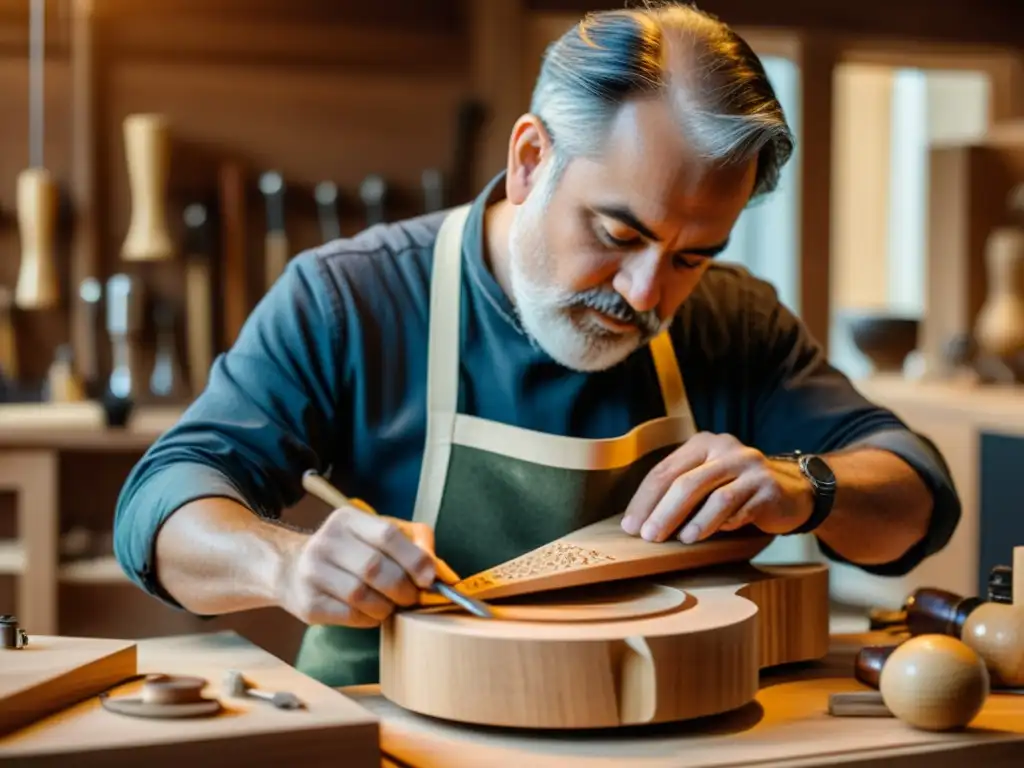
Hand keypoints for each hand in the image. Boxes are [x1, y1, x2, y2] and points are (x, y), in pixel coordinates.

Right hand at [278, 506, 437, 627]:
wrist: (290, 569)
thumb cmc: (347, 553)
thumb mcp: (371, 534)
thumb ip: (408, 542)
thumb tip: (438, 569)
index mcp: (346, 520)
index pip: (387, 534)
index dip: (414, 558)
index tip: (429, 578)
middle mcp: (326, 542)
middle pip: (375, 568)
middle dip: (402, 587)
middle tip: (412, 597)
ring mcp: (312, 573)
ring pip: (362, 596)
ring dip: (386, 606)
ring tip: (391, 606)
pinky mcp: (308, 603)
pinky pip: (350, 616)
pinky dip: (369, 618)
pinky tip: (371, 613)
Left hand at [620, 432, 813, 543]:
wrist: (792, 490)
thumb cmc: (737, 488)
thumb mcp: (707, 478)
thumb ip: (680, 489)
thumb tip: (641, 520)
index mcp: (704, 444)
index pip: (665, 470)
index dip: (644, 500)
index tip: (630, 525)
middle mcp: (727, 449)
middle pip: (687, 483)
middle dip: (663, 512)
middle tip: (648, 537)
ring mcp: (751, 468)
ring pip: (716, 498)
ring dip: (695, 522)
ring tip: (681, 540)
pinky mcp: (769, 489)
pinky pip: (742, 510)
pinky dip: (725, 525)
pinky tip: (714, 536)